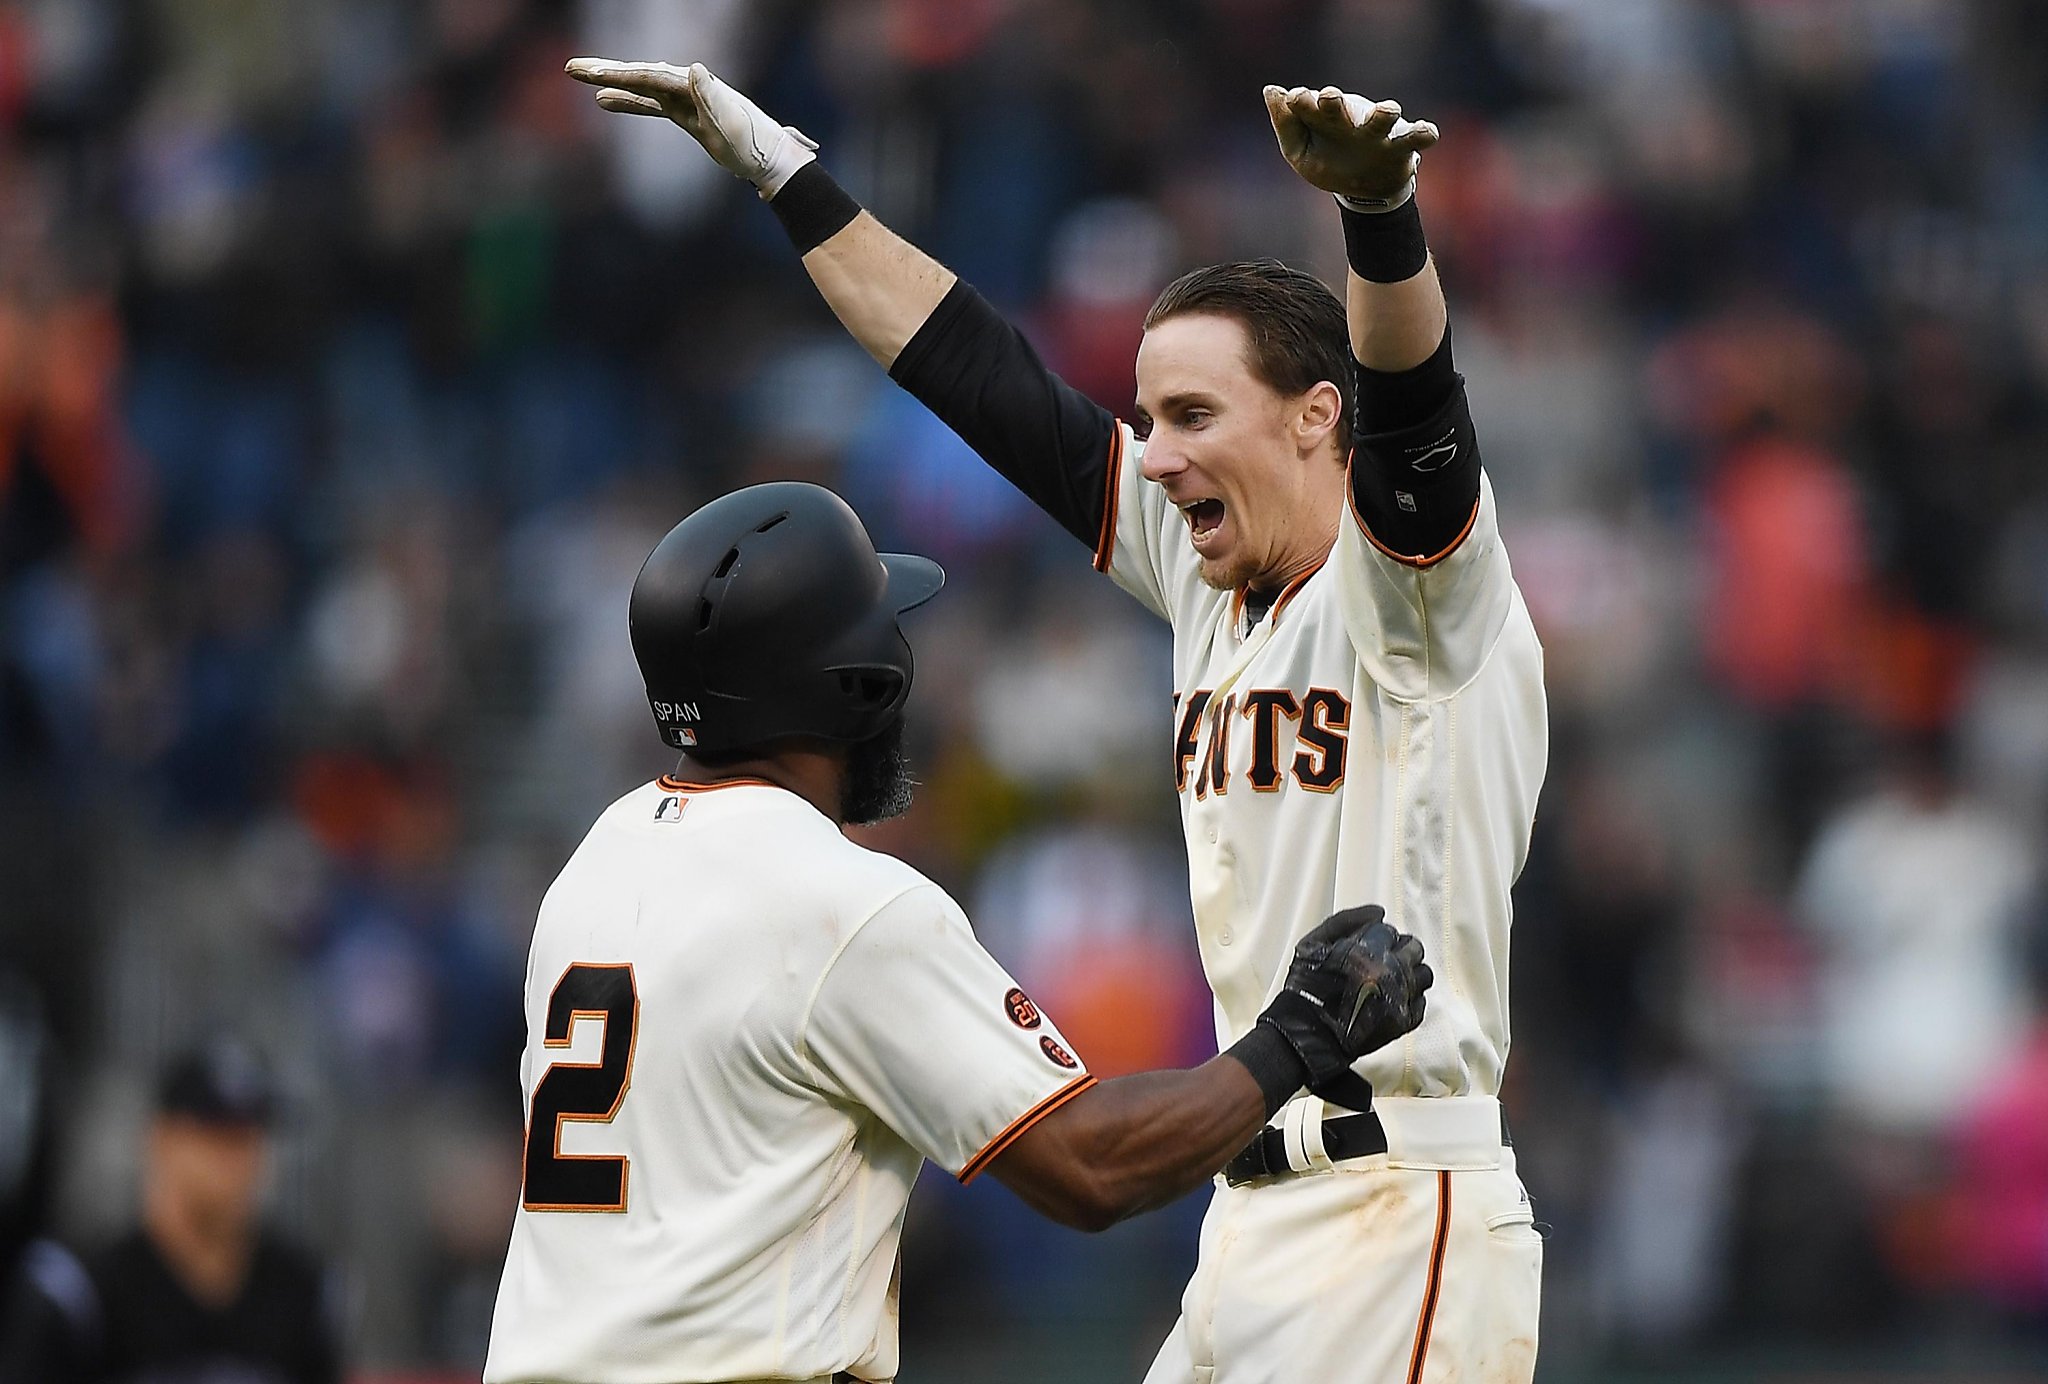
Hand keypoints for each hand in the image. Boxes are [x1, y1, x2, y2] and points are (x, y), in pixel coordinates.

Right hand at [565, 58, 817, 197]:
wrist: (768, 157)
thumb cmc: (751, 143)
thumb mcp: (730, 122)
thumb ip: (711, 96)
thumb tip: (695, 69)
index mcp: (693, 85)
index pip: (649, 77)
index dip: (619, 75)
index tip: (592, 76)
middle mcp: (686, 85)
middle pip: (639, 74)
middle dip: (605, 70)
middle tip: (572, 67)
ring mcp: (684, 98)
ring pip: (640, 85)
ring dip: (610, 81)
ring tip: (577, 75)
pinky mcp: (684, 114)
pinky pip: (649, 105)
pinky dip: (628, 102)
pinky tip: (603, 102)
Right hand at [1256, 904, 1430, 1093]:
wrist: (1306, 1034)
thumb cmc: (1306, 987)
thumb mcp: (1312, 943)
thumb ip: (1345, 920)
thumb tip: (1380, 913)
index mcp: (1366, 951)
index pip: (1388, 931)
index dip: (1378, 936)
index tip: (1369, 946)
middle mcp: (1388, 973)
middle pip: (1413, 948)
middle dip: (1400, 950)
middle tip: (1386, 959)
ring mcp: (1398, 998)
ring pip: (1424, 974)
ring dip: (1411, 972)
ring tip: (1395, 978)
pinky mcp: (1403, 1022)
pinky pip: (1421, 1003)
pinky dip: (1411, 999)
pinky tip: (1394, 999)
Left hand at [1262, 85, 1438, 208]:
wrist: (1362, 191)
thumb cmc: (1328, 160)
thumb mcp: (1300, 150)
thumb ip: (1286, 123)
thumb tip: (1271, 90)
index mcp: (1322, 120)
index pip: (1308, 105)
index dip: (1302, 101)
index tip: (1295, 98)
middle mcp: (1350, 121)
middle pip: (1342, 106)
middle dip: (1335, 102)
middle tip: (1329, 98)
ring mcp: (1377, 134)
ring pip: (1383, 117)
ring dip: (1384, 113)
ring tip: (1386, 111)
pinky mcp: (1400, 148)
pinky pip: (1416, 137)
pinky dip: (1423, 133)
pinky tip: (1427, 133)